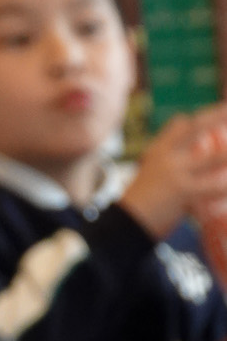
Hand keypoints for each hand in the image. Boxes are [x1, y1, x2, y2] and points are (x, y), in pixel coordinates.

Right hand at [121, 104, 226, 240]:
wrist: (123, 226)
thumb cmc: (136, 208)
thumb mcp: (148, 179)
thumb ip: (168, 171)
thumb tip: (190, 173)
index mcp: (157, 151)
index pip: (179, 125)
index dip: (197, 119)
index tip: (214, 114)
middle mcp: (167, 156)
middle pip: (196, 128)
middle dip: (217, 116)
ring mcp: (176, 173)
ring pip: (214, 158)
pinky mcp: (183, 192)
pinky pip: (213, 188)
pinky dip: (225, 187)